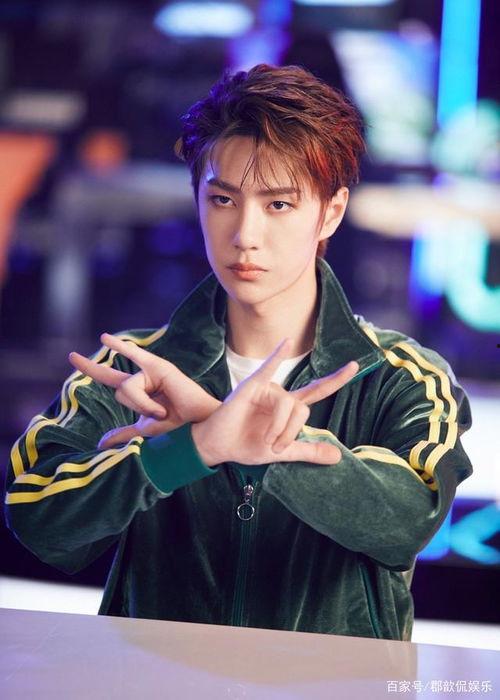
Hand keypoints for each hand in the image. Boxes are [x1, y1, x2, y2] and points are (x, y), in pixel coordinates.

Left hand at [69, 333, 220, 447]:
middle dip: (94, 371)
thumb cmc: (176, 425)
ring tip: (164, 410)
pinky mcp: (159, 368)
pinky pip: (136, 359)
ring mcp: (150, 371)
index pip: (108, 378)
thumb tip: (101, 444)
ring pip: (128, 388)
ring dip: (144, 405)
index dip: (91, 368)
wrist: (196, 425)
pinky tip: (104, 338)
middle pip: (116, 384)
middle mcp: (141, 378)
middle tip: (70, 356)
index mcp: (137, 391)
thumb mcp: (144, 430)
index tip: (72, 358)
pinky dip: (121, 348)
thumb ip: (123, 433)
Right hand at [192, 339, 358, 466]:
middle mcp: (281, 395)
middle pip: (303, 408)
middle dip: (294, 429)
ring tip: (265, 442)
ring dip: (279, 429)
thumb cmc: (247, 445)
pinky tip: (285, 343)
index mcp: (290, 408)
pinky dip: (277, 357)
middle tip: (278, 445)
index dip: (336, 379)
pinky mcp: (252, 387)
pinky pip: (268, 370)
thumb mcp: (283, 452)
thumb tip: (338, 457)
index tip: (356, 365)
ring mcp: (267, 389)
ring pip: (289, 406)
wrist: (220, 447)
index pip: (318, 390)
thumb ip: (309, 451)